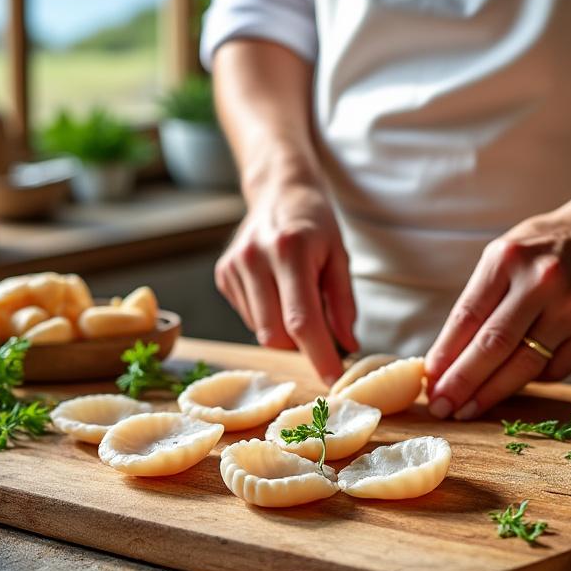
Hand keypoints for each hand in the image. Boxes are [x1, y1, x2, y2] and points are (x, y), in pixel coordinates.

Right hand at [215, 181, 356, 382]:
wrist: (278, 189)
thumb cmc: (315, 223)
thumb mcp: (340, 256)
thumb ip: (343, 304)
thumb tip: (347, 347)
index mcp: (289, 250)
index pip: (302, 320)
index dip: (319, 356)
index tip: (335, 380)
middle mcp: (254, 259)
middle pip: (275, 333)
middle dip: (302, 347)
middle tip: (323, 336)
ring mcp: (233, 267)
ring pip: (261, 331)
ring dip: (285, 330)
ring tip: (298, 297)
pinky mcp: (223, 275)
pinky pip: (250, 318)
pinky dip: (269, 317)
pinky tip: (277, 289)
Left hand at [424, 203, 570, 419]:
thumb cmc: (539, 252)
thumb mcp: (501, 259)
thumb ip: (477, 304)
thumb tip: (445, 362)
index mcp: (508, 257)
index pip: (468, 316)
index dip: (445, 354)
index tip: (430, 381)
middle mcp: (544, 280)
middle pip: (495, 345)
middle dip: (463, 382)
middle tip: (442, 407)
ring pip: (525, 365)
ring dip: (491, 393)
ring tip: (468, 409)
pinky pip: (555, 371)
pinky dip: (530, 381)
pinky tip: (513, 384)